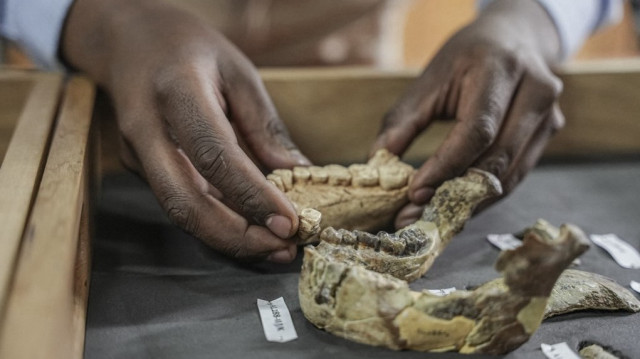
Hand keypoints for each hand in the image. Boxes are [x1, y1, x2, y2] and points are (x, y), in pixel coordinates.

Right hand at [61, 0, 309, 261]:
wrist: (127, 37)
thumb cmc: (189, 48)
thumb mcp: (238, 71)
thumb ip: (264, 125)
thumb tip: (297, 173)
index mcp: (177, 91)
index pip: (215, 155)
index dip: (252, 196)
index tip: (290, 223)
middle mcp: (147, 128)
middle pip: (185, 200)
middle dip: (236, 236)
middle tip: (283, 249)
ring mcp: (136, 151)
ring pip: (179, 210)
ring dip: (227, 238)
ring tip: (274, 248)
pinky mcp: (138, 166)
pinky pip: (179, 201)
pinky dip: (215, 221)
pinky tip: (249, 229)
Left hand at [371, 0, 564, 227]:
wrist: (513, 37)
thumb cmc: (466, 58)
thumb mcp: (430, 79)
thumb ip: (403, 120)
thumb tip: (377, 162)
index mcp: (501, 69)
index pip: (477, 130)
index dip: (446, 166)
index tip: (415, 192)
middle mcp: (535, 92)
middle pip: (496, 158)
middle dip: (453, 193)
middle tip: (414, 216)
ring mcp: (550, 115)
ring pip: (509, 175)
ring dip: (468, 203)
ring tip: (429, 218)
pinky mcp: (549, 134)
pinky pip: (515, 176)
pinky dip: (483, 196)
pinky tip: (454, 207)